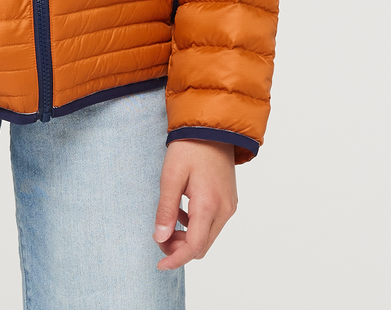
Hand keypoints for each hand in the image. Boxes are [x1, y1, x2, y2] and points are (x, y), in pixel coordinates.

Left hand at [152, 139, 237, 269]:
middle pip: (202, 246)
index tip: (160, 264)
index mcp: (208, 205)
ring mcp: (229, 205)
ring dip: (188, 237)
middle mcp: (224, 210)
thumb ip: (166, 209)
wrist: (213, 126)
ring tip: (169, 221)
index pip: (194, 247)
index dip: (176, 259)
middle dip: (179, 248)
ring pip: (208, 236)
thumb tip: (160, 238)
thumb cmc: (189, 147)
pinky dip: (196, 226)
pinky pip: (213, 223)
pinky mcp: (230, 200)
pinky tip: (182, 210)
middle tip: (160, 236)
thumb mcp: (170, 176)